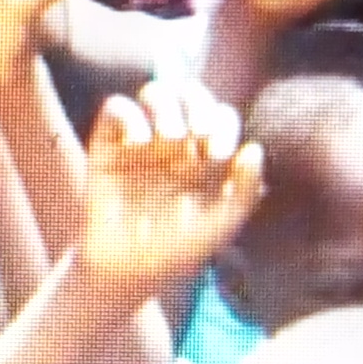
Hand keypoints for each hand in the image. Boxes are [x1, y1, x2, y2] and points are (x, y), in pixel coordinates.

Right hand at [74, 83, 265, 295]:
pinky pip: (116, 107)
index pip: (219, 115)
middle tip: (200, 132)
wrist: (129, 270)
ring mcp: (140, 140)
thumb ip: (245, 189)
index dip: (224, 123)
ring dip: (167, 105)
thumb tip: (255, 148)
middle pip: (189, 94)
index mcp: (204, 153)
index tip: (218, 153)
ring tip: (171, 136)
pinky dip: (131, 115)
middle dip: (199, 104)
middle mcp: (174, 141)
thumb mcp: (223, 224)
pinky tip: (141, 143)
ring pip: (155, 93)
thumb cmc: (179, 250)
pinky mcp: (107, 144)